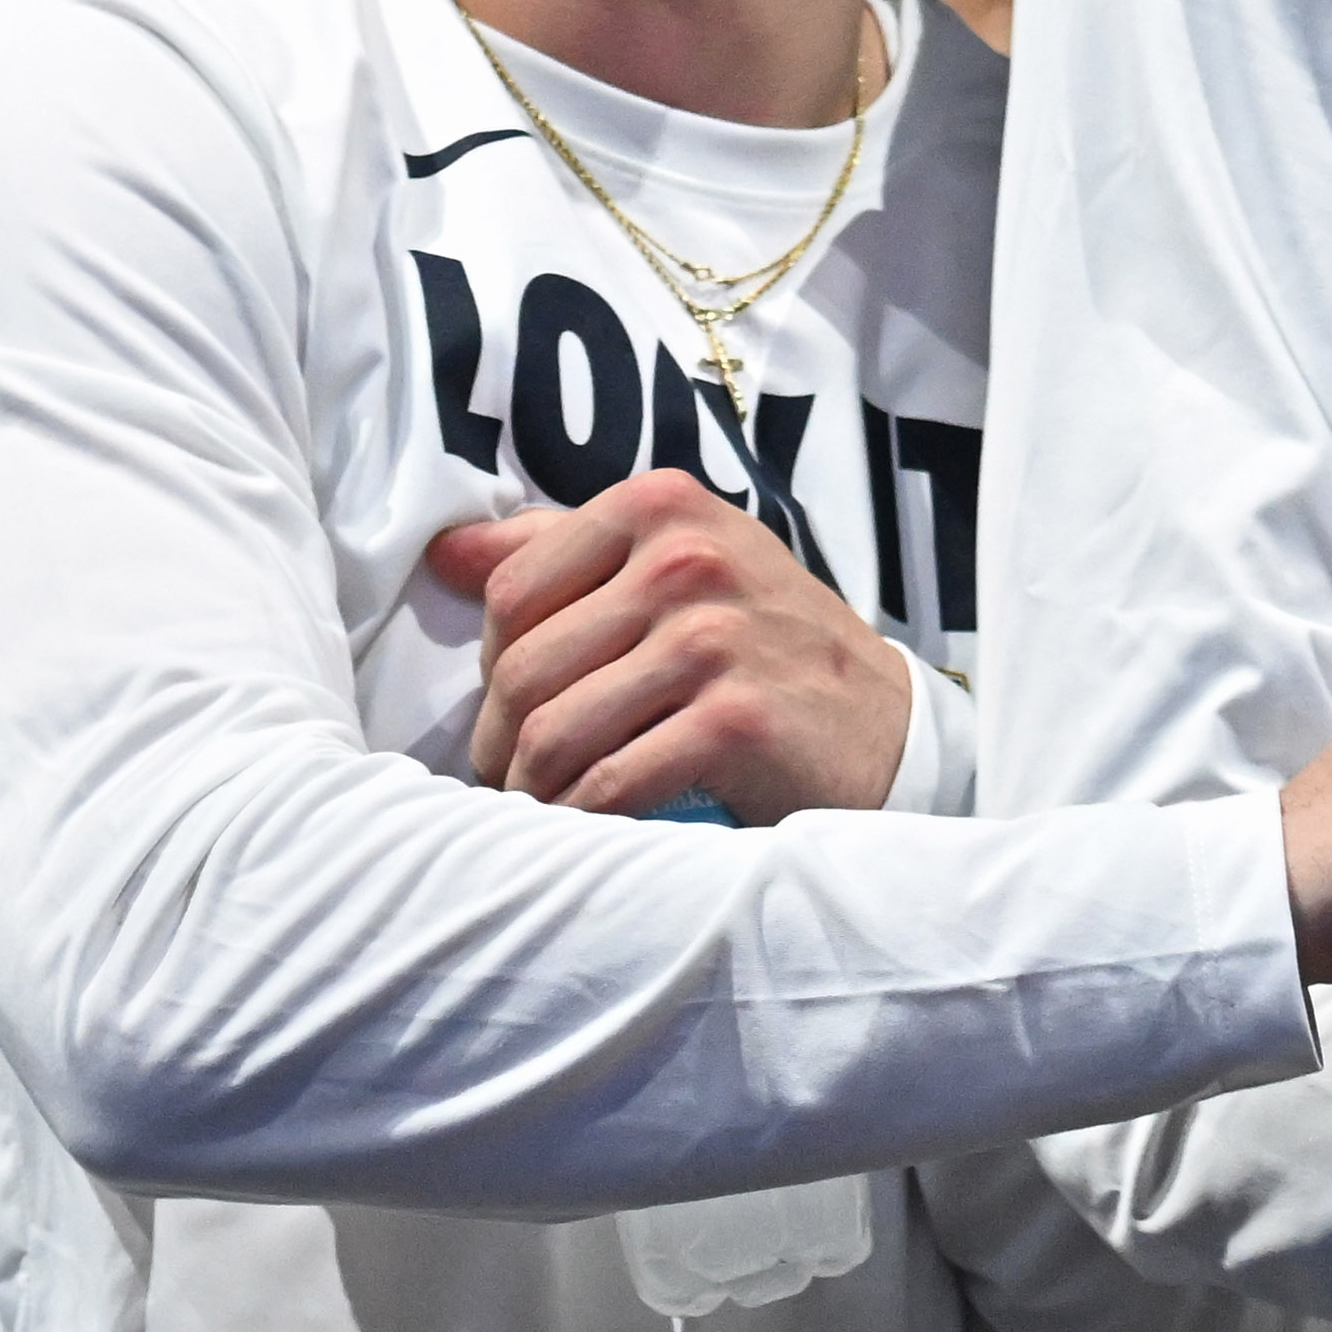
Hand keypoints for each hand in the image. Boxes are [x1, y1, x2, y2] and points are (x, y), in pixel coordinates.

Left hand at [425, 472, 924, 821]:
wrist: (884, 726)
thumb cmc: (767, 647)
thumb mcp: (681, 565)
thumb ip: (566, 550)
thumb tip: (447, 551)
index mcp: (662, 506)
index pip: (511, 589)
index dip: (493, 661)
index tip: (519, 700)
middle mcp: (688, 558)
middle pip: (523, 667)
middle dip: (502, 739)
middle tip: (519, 773)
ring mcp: (715, 637)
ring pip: (554, 731)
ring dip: (534, 788)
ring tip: (545, 804)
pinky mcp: (736, 719)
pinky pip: (609, 783)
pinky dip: (582, 818)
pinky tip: (590, 825)